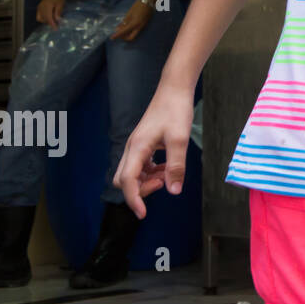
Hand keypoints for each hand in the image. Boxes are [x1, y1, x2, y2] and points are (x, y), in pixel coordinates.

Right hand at [36, 0, 64, 28]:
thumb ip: (58, 12)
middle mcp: (41, 8)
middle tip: (56, 25)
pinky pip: (39, 16)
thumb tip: (57, 20)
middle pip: (44, 19)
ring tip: (53, 21)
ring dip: (47, 21)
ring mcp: (39, 8)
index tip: (55, 29)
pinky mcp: (38, 8)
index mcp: (47, 6)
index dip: (52, 24)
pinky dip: (43, 19)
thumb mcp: (60, 4)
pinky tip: (48, 18)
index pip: (48, 18)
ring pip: (41, 19)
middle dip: (50, 23)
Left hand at [110, 0, 153, 40]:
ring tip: (122, 29)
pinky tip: (127, 26)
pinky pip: (136, 31)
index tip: (111, 37)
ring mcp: (142, 27)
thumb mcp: (129, 13)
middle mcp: (139, 27)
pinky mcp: (144, 25)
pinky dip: (130, 31)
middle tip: (118, 34)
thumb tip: (118, 29)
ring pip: (134, 35)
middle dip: (124, 37)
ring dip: (127, 34)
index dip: (117, 35)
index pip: (124, 32)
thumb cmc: (138, 5)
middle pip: (131, 38)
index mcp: (135, 24)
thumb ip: (124, 22)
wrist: (149, 1)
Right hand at [114, 83, 193, 217]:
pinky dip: (151, 171)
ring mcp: (137, 145)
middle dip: (140, 190)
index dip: (134, 200)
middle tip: (163, 184)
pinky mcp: (143, 143)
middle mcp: (132, 148)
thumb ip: (176, 166)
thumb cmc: (175, 110)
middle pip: (124, 180)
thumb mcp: (180, 140)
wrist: (174, 90)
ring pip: (133, 173)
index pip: (128, 181)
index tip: (143, 213)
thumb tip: (173, 190)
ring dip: (147, 181)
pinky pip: (141, 165)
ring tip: (167, 175)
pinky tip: (167, 168)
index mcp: (137, 148)